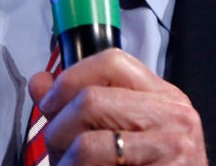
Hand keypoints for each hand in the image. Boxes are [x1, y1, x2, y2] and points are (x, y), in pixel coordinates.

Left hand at [29, 48, 206, 164]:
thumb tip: (40, 82)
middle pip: (91, 100)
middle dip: (59, 132)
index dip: (70, 79)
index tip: (51, 104)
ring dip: (66, 163)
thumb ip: (77, 107)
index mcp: (163, 96)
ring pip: (87, 142)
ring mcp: (174, 146)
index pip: (111, 61)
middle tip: (59, 155)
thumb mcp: (116, 134)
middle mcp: (175, 115)